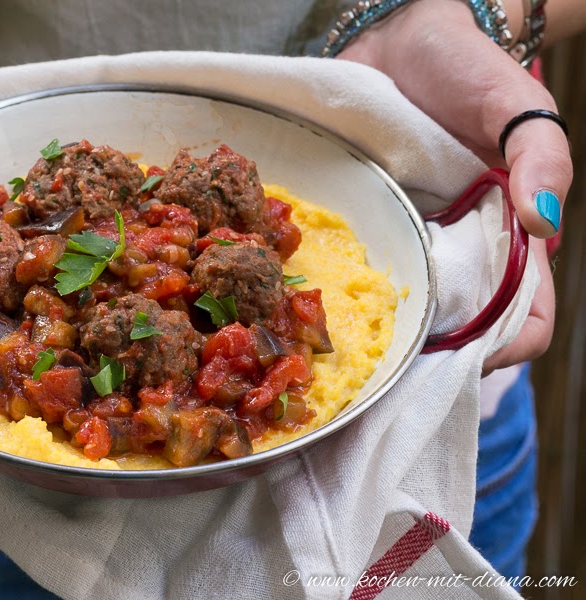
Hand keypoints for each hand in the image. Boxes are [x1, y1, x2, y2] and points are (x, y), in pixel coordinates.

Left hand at [339, 0, 567, 368]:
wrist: (403, 38)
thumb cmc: (471, 72)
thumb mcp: (518, 104)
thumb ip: (539, 156)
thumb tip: (543, 220)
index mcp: (508, 241)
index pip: (523, 321)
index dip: (503, 351)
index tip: (458, 356)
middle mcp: (457, 253)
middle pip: (453, 332)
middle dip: (425, 357)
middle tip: (383, 366)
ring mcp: (408, 243)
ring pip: (400, 313)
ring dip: (378, 334)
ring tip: (343, 346)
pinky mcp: (366, 224)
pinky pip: (352, 268)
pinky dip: (339, 289)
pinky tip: (314, 302)